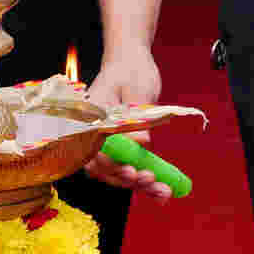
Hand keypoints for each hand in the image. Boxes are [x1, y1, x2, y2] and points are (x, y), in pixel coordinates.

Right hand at [81, 49, 173, 195]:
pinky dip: (144, 180)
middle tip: (150, 180)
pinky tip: (162, 190)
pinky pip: (129, 167)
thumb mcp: (136, 88)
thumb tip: (142, 142)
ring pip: (116, 172)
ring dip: (139, 184)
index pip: (93, 150)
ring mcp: (106, 142)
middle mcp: (93, 134)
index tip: (132, 171)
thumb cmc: (131, 69)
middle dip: (127, 179)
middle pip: (103, 167)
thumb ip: (137, 116)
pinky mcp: (121, 146)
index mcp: (89, 119)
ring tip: (163, 191)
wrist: (131, 61)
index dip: (111, 165)